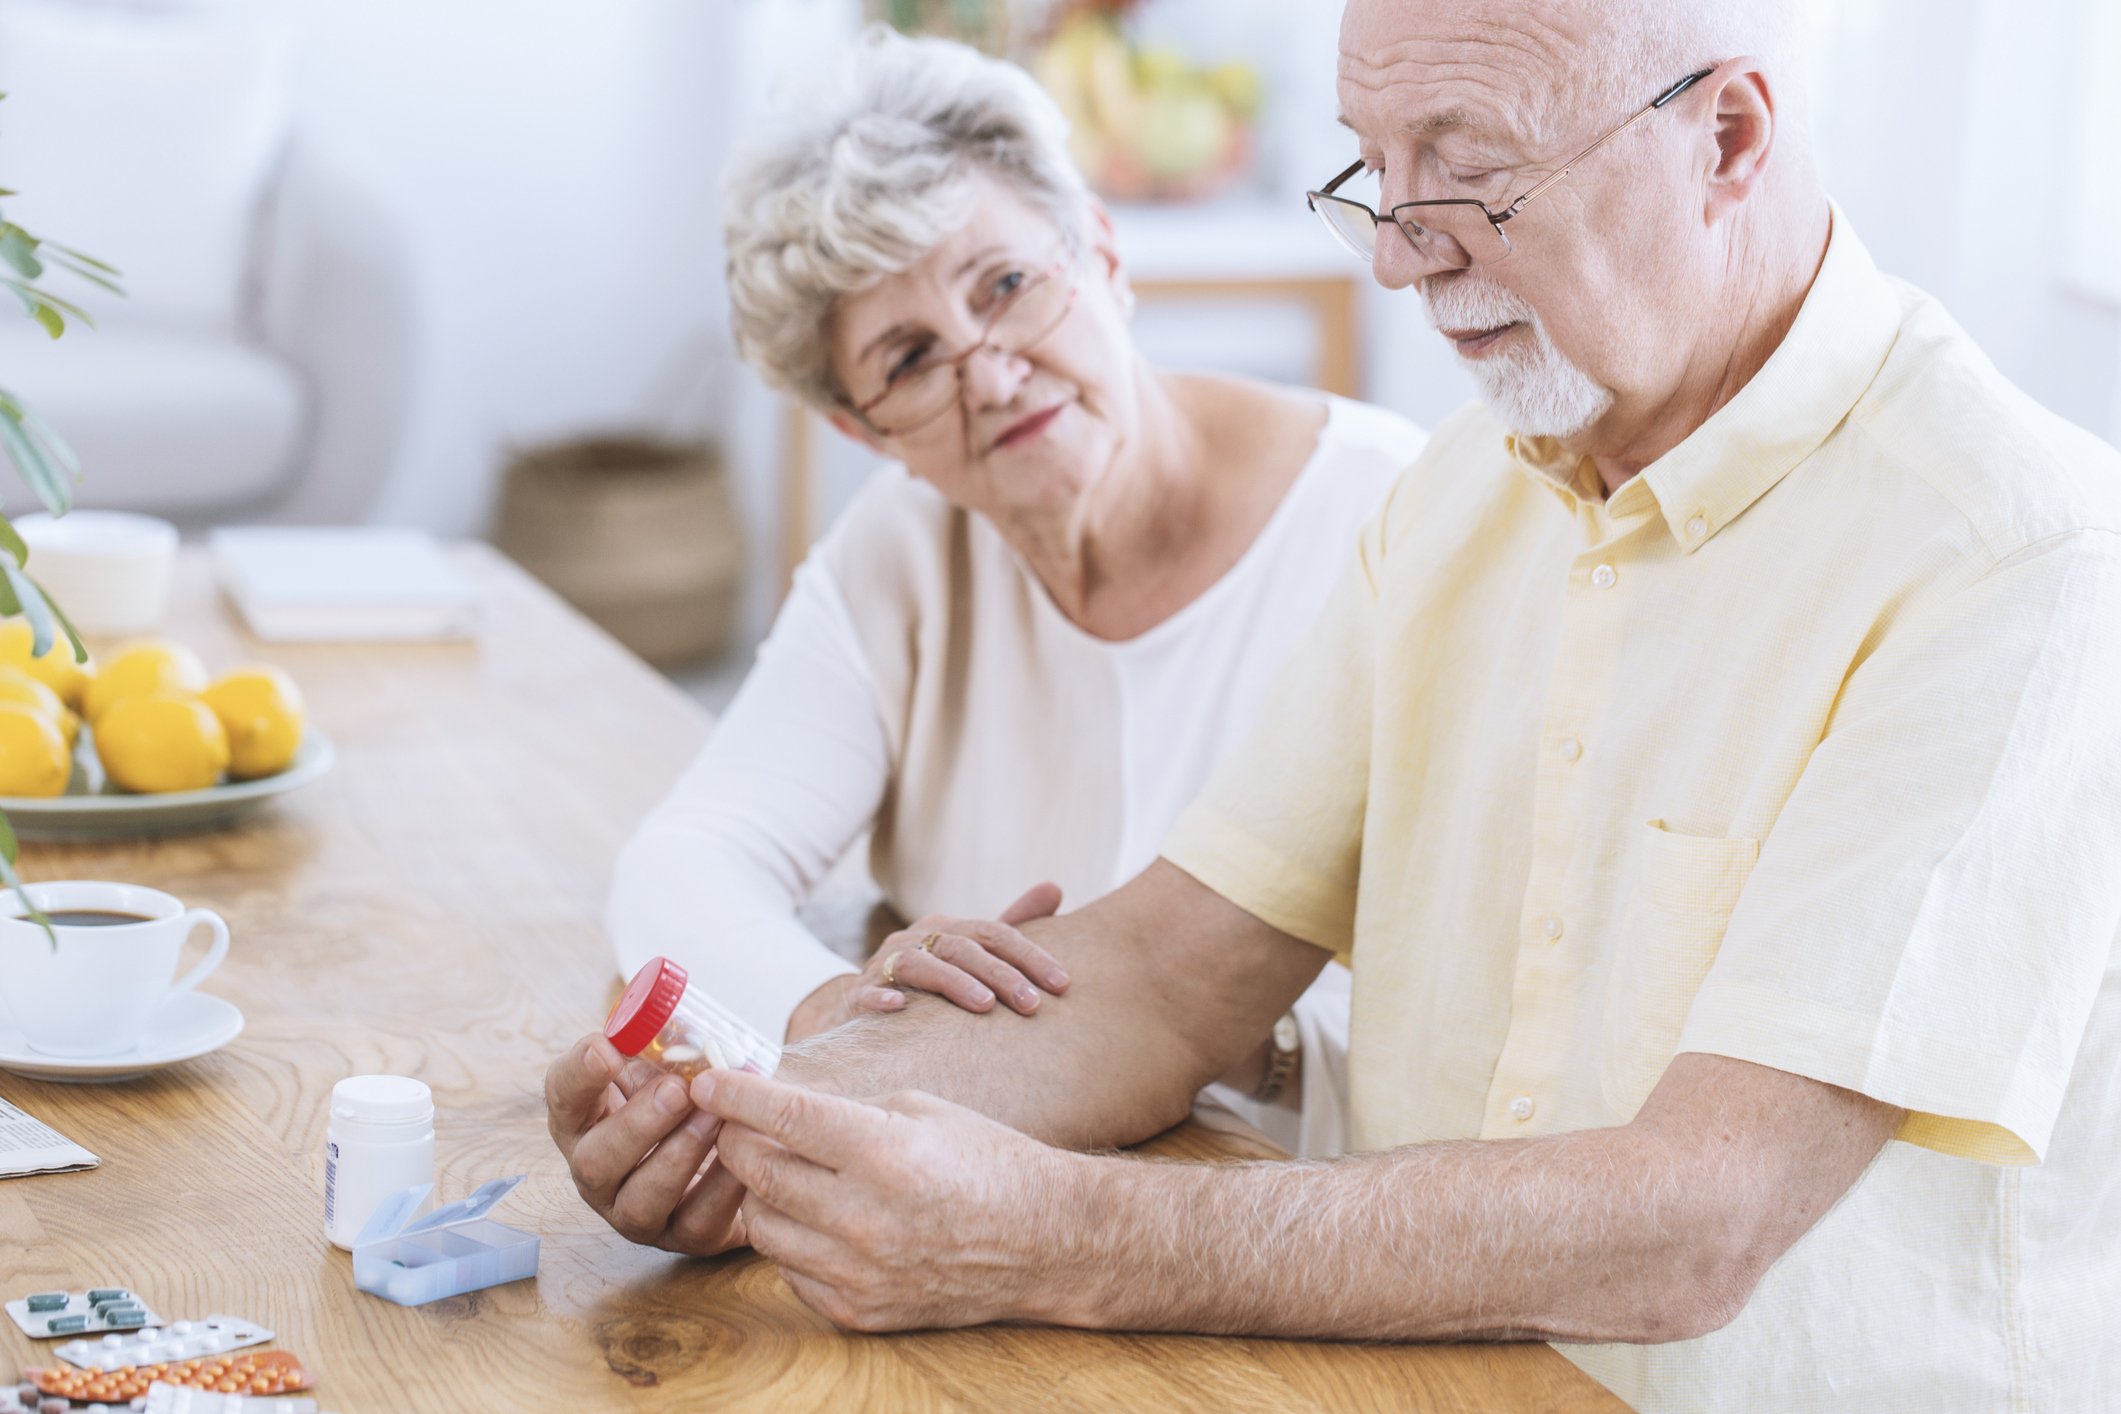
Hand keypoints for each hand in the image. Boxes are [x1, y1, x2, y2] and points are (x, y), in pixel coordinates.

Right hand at [543, 1032, 747, 1255]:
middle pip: (594, 1161)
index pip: (563, 1097)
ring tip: (714, 1119)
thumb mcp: (668, 1069)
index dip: (578, 1075)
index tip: (605, 1047)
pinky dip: (722, 1189)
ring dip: (678, 1156)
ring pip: (641, 1200)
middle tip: (675, 1090)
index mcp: (588, 1121)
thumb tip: (678, 1024)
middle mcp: (600, 1174)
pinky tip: (744, 1158)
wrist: (735, 1158)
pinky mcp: (684, 1238)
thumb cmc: (689, 1103)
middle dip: (636, 1125)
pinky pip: (697, 1222)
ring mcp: (637, 1213)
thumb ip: (664, 1050)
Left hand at [693, 1068, 1094, 1331]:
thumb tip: (775, 1106)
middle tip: (741, 1124)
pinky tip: (821, 1219)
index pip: (785, 1117)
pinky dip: (793, 1241)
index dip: (737, 1095)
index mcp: (885, 1154)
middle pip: (760, 1174)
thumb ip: (845, 1112)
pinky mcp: (859, 1311)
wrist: (1044, 1241)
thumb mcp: (922, 1110)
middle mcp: (866, 1218)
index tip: (707, 1080)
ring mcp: (860, 1272)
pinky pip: (790, 1271)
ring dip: (763, 1194)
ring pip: (764, 1227)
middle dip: (739, 1140)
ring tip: (789, 1172)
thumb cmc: (985, 1160)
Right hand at [787, 882, 1069, 1040]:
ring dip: (953, 983)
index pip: (995, 934)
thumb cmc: (930, 976)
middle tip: (1032, 1004)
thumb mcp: (971, 949)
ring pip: (920, 965)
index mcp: (948, 929)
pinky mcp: (858, 996)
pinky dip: (883, 997)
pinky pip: (868, 992)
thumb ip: (1012, 923)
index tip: (1063, 983)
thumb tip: (1055, 887)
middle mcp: (917, 939)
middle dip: (1001, 975)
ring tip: (984, 1006)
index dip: (1030, 956)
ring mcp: (885, 965)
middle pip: (963, 949)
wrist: (860, 1003)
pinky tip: (900, 1007)